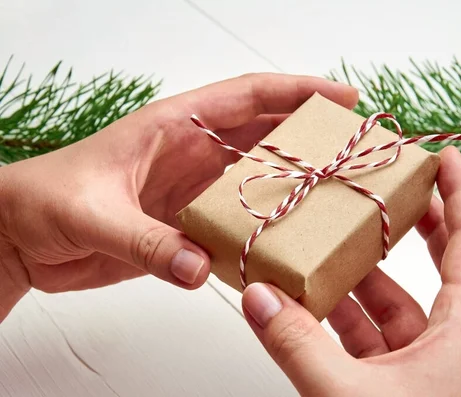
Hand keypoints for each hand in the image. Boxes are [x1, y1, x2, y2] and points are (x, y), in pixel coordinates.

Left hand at [0, 73, 357, 319]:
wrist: (19, 236)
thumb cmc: (43, 200)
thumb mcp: (92, 213)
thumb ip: (146, 240)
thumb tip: (198, 266)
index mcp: (175, 126)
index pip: (248, 97)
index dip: (298, 92)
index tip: (342, 99)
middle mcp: (193, 154)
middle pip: (267, 136)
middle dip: (312, 138)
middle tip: (356, 150)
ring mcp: (193, 190)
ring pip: (258, 179)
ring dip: (294, 185)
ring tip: (336, 196)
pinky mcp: (186, 225)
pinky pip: (237, 223)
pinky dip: (262, 231)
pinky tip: (285, 243)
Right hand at [241, 147, 460, 396]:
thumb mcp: (347, 394)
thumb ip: (298, 345)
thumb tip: (259, 297)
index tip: (445, 156)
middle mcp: (450, 341)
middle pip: (439, 263)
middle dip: (412, 222)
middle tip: (387, 188)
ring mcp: (424, 366)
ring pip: (393, 304)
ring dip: (359, 276)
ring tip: (326, 243)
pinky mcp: (397, 386)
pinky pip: (369, 338)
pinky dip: (341, 319)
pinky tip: (309, 305)